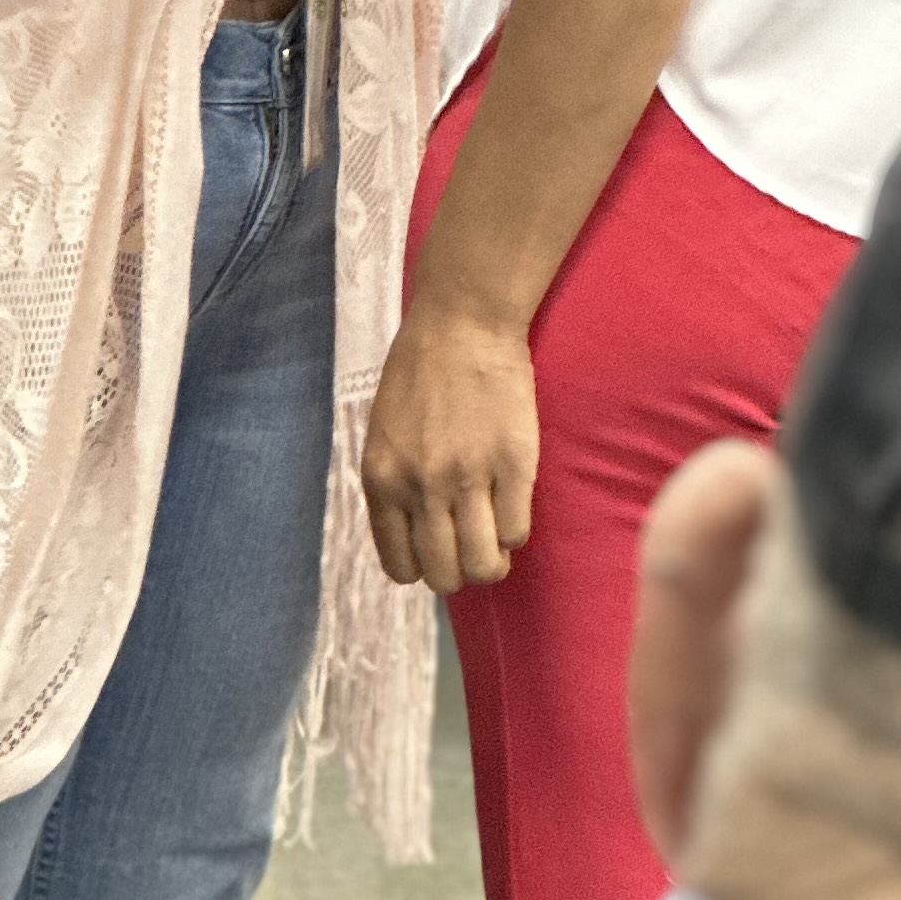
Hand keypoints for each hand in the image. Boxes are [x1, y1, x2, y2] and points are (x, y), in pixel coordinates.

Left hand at [361, 294, 541, 590]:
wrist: (462, 322)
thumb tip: (419, 537)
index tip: (440, 547)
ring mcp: (468, 479)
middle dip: (461, 569)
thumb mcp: (384, 433)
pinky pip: (517, 532)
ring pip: (484, 566)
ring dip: (493, 559)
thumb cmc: (419, 371)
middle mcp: (421, 487)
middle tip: (473, 543)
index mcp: (383, 480)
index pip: (401, 567)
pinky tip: (512, 501)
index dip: (425, 566)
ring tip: (496, 532)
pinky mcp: (513, 465)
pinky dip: (516, 529)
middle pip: (445, 576)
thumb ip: (396, 485)